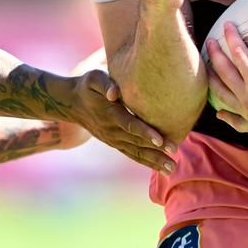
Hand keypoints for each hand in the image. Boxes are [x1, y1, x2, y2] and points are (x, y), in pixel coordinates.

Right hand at [61, 70, 177, 173]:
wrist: (73, 103)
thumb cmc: (88, 86)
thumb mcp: (94, 78)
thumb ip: (105, 84)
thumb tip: (114, 94)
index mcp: (110, 114)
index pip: (129, 125)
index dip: (145, 133)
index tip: (160, 141)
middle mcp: (112, 130)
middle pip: (136, 142)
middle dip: (155, 151)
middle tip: (174, 156)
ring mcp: (113, 139)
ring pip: (136, 152)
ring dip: (154, 161)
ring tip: (171, 169)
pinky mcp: (115, 143)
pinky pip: (132, 154)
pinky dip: (146, 162)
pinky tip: (161, 168)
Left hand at [206, 23, 247, 147]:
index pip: (239, 56)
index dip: (231, 38)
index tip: (227, 25)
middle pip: (224, 74)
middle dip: (215, 55)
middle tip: (210, 41)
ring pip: (223, 97)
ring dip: (212, 81)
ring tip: (207, 69)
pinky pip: (236, 123)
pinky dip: (226, 117)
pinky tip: (220, 113)